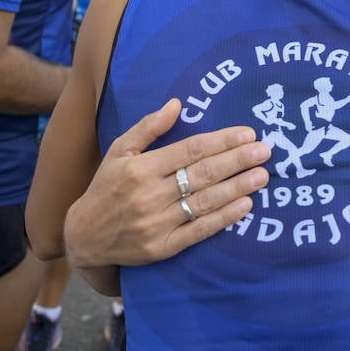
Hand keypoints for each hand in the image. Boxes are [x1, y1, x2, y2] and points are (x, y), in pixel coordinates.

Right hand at [63, 99, 270, 267]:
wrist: (84, 236)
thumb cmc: (106, 187)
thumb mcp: (119, 151)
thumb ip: (148, 127)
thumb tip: (177, 103)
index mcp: (141, 167)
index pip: (190, 150)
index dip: (221, 141)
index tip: (247, 133)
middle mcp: (150, 194)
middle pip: (202, 174)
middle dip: (237, 161)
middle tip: (265, 151)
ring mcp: (158, 223)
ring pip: (204, 202)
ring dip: (237, 187)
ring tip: (262, 175)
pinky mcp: (163, 247)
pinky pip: (199, 231)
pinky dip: (223, 218)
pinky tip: (245, 206)